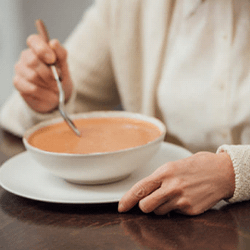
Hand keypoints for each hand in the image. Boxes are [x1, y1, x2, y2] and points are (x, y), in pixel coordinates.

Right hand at [13, 34, 72, 112]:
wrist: (58, 94)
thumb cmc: (60, 76)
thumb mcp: (64, 65)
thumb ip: (61, 53)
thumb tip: (53, 43)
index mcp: (37, 47)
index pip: (33, 40)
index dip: (42, 49)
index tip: (52, 59)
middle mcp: (26, 56)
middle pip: (33, 61)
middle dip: (50, 73)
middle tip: (59, 81)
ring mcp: (20, 70)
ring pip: (33, 76)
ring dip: (49, 85)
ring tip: (57, 89)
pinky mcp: (18, 83)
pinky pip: (32, 89)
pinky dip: (46, 94)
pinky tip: (52, 97)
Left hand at [118, 151, 234, 214]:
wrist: (221, 172)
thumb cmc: (196, 166)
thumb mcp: (173, 166)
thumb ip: (158, 179)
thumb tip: (144, 192)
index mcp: (165, 172)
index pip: (139, 189)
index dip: (127, 199)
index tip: (121, 207)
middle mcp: (171, 187)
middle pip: (145, 206)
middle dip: (144, 206)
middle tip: (150, 201)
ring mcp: (181, 200)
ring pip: (159, 212)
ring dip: (161, 207)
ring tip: (173, 196)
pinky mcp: (190, 210)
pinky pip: (174, 214)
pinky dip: (175, 209)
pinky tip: (184, 199)